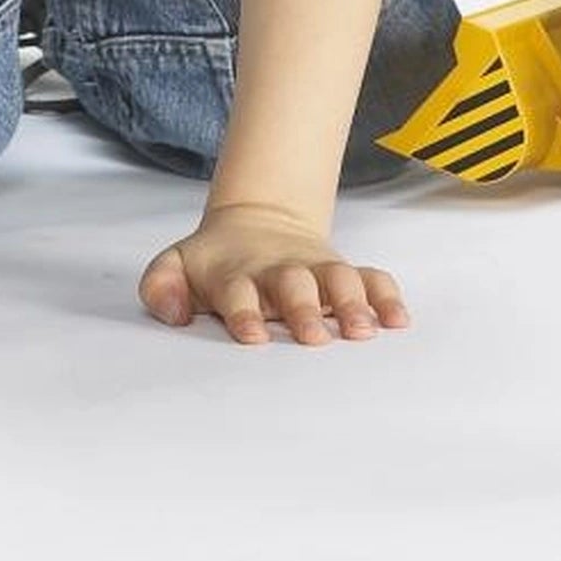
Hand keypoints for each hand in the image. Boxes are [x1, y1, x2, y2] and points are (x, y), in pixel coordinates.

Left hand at [137, 201, 407, 346]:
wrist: (254, 223)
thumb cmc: (214, 264)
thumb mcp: (176, 267)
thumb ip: (162, 287)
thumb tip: (174, 314)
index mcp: (235, 274)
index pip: (237, 291)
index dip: (243, 312)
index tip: (251, 336)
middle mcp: (279, 272)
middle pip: (293, 285)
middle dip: (303, 309)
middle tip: (312, 337)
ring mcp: (314, 270)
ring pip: (338, 280)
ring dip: (351, 303)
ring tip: (362, 331)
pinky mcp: (341, 271)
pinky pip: (371, 278)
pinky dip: (386, 295)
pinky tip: (398, 320)